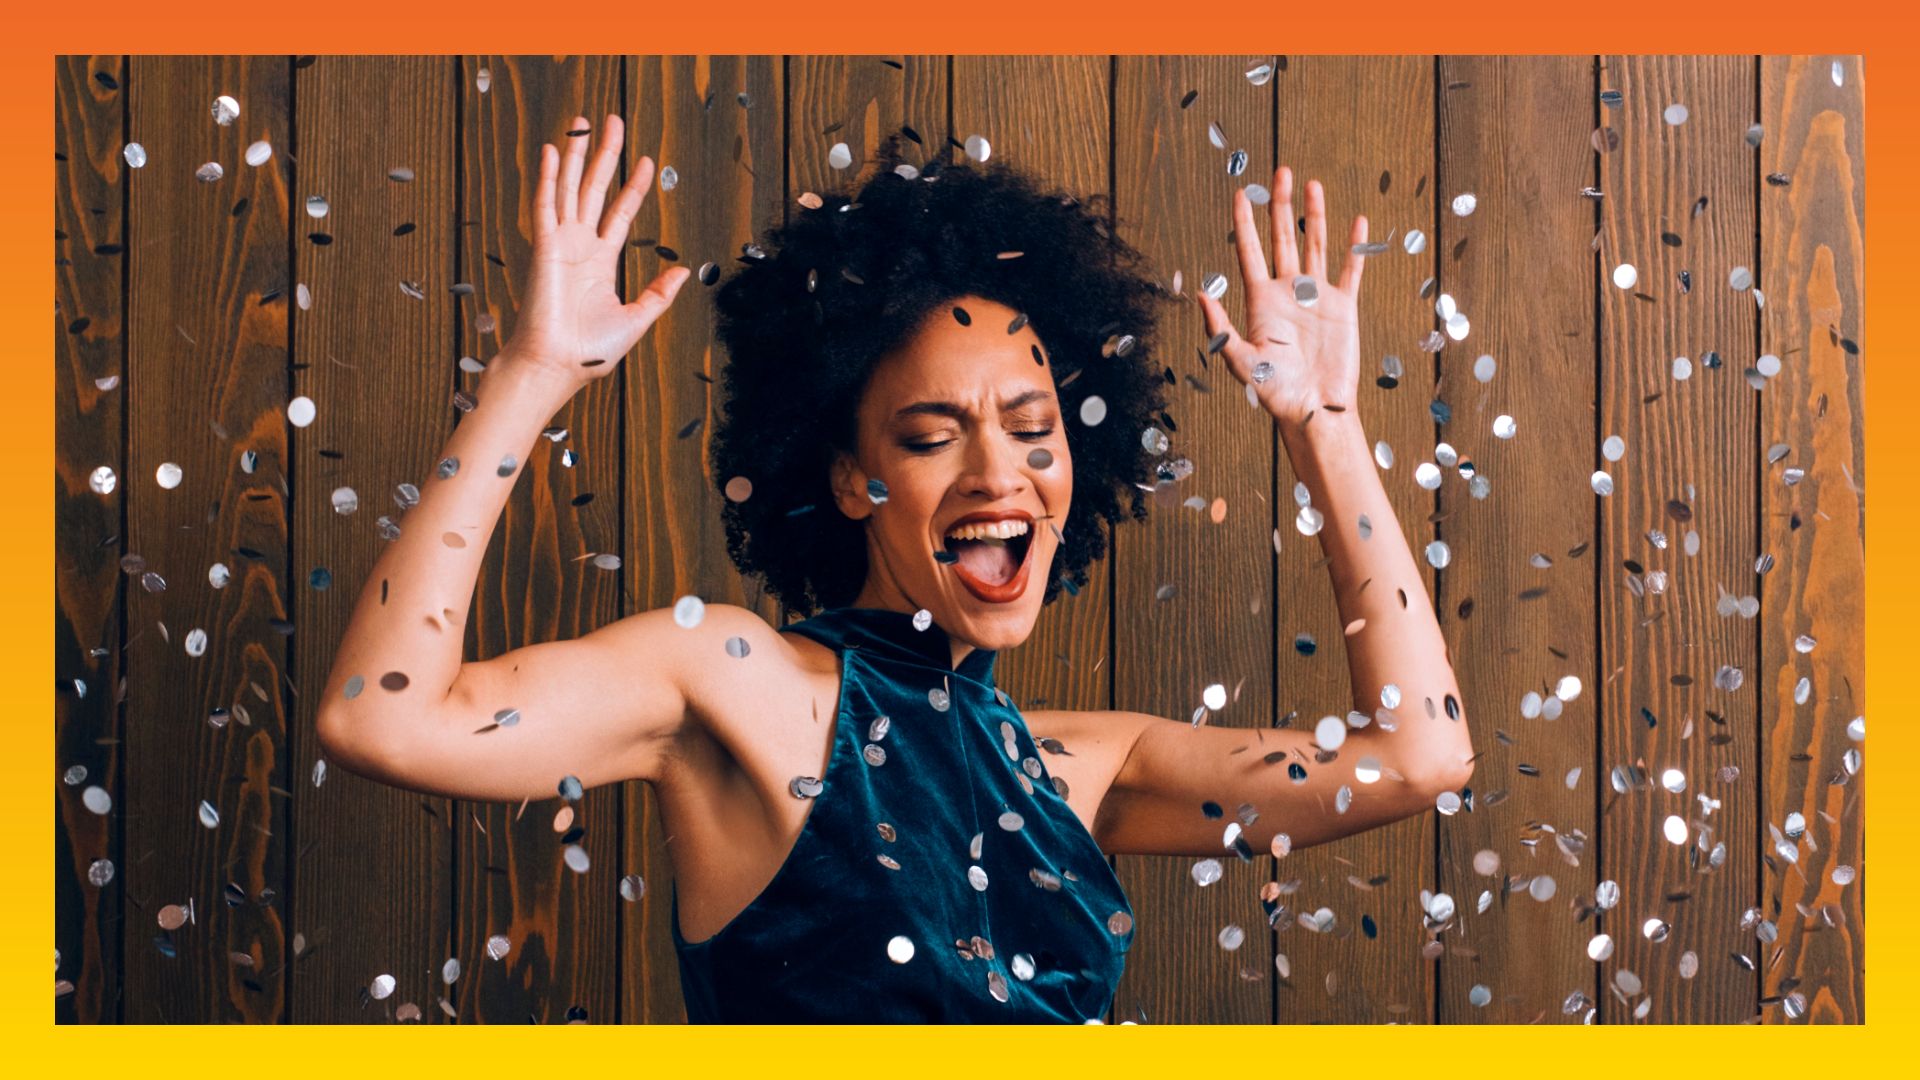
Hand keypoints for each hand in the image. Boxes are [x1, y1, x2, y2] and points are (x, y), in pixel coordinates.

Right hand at [503, 113, 689, 386]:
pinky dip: (549, 177)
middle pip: (595, 189)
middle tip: (613, 122)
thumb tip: (684, 272)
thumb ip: (658, 294)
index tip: (645, 161)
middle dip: (605, 155)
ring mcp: (561, 243)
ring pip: (571, 188)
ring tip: (583, 122)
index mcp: (601, 262)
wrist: (557, 365)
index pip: (620, 212)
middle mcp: (580, 246)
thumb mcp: (636, 318)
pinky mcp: (544, 247)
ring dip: (577, 155)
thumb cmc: (589, 350)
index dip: (633, 186)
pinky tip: (554, 150)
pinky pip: (546, 204)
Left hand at [1196, 164, 1368, 427]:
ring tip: (1311, 184)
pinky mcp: (1343, 307)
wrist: (1313, 409)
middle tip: (1280, 170)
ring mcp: (1316, 297)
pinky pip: (1349, 271)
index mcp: (1260, 301)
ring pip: (1315, 245)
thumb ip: (1221, 328)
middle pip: (1282, 238)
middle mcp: (1287, 292)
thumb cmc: (1274, 391)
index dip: (1244, 222)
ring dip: (1314, 215)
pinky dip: (1354, 248)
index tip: (1241, 192)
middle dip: (1279, 205)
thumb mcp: (1241, 360)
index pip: (1249, 251)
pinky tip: (1356, 222)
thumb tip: (1201, 293)